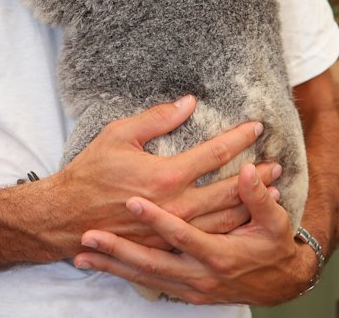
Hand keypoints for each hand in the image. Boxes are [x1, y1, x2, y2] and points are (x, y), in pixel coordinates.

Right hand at [53, 96, 265, 253]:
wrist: (68, 217)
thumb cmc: (91, 171)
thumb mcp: (119, 134)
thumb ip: (157, 117)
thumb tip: (188, 102)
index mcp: (165, 174)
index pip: (214, 153)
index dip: (238, 138)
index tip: (256, 127)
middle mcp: (175, 204)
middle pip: (228, 189)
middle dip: (255, 175)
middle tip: (276, 165)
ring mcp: (173, 228)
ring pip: (223, 218)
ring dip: (249, 204)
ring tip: (270, 194)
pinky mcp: (168, 244)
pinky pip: (207, 237)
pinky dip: (230, 228)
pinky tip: (242, 221)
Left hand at [74, 163, 316, 303]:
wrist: (279, 282)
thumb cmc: (274, 246)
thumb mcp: (274, 222)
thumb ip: (257, 197)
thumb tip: (248, 170)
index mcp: (217, 252)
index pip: (182, 235)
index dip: (158, 219)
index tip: (132, 202)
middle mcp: (199, 274)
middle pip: (152, 262)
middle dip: (120, 250)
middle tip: (89, 234)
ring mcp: (189, 284)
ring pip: (144, 275)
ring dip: (113, 264)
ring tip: (82, 251)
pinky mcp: (183, 289)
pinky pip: (146, 282)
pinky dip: (119, 274)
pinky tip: (93, 264)